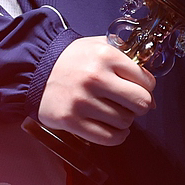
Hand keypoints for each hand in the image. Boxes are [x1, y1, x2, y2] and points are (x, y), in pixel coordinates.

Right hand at [37, 36, 154, 145]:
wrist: (34, 68)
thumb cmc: (73, 59)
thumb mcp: (100, 46)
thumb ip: (128, 60)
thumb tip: (151, 93)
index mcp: (106, 55)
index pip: (147, 81)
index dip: (147, 87)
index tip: (139, 89)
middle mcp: (95, 78)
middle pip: (140, 103)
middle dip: (140, 105)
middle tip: (131, 104)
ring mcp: (82, 101)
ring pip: (125, 122)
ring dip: (125, 120)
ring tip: (115, 112)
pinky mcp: (70, 121)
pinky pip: (108, 137)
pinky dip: (117, 136)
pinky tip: (113, 128)